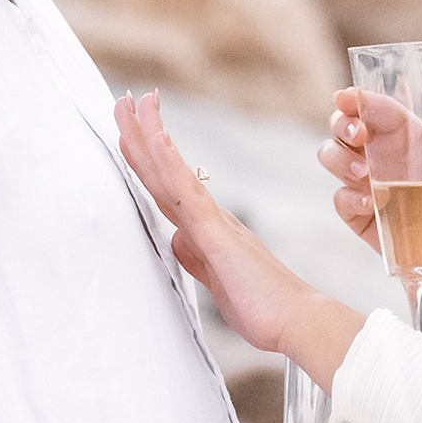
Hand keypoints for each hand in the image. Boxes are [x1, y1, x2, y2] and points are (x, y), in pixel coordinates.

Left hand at [113, 92, 362, 387]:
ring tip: (137, 104)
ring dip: (152, 136)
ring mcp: (213, 222)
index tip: (132, 130)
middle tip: (123, 100)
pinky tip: (158, 140)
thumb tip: (178, 238)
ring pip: (173, 173)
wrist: (298, 321)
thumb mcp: (218, 280)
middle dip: (142, 135)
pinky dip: (171, 164)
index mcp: (206, 229)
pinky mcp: (217, 235)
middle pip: (165, 171)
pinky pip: (188, 194)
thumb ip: (197, 258)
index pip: (168, 188)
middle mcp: (209, 217)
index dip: (148, 158)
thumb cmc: (263, 306)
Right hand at [318, 75, 421, 348]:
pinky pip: (340, 199)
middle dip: (342, 127)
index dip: (356, 98)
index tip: (346, 97)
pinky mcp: (360, 216)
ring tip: (364, 175)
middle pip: (344, 129)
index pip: (374, 108)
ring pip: (333, 158)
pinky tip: (370, 206)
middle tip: (358, 137)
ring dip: (340, 160)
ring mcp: (368, 186)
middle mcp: (384, 157)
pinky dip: (348, 198)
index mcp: (408, 138)